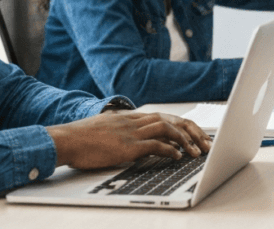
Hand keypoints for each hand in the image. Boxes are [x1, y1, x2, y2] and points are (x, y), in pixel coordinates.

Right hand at [47, 111, 210, 169]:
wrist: (66, 139)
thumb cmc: (82, 138)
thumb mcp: (107, 128)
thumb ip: (124, 130)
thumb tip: (136, 141)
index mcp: (131, 117)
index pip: (165, 117)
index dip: (184, 126)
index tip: (197, 136)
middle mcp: (135, 121)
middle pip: (172, 120)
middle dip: (193, 131)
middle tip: (207, 144)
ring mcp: (131, 132)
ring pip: (168, 128)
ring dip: (186, 141)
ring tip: (197, 153)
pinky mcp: (127, 146)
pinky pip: (155, 144)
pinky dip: (170, 150)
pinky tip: (178, 157)